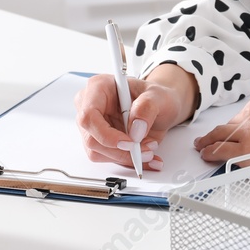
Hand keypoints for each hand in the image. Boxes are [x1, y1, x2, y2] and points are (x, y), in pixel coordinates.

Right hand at [74, 73, 188, 171]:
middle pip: (91, 139)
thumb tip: (136, 129)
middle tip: (146, 149)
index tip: (129, 143)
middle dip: (120, 150)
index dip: (105, 134)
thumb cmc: (155, 97)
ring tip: (148, 150)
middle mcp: (90, 106)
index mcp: (99, 87)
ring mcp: (93, 126)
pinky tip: (144, 157)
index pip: (89, 115)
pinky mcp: (100, 141)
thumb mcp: (159, 96)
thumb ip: (147, 107)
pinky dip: (128, 162)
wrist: (161, 107)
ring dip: (125, 157)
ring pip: (97, 153)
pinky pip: (108, 159)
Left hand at [193, 87, 249, 166]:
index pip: (242, 112)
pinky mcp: (247, 150)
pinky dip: (210, 152)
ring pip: (221, 135)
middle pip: (230, 123)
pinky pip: (221, 151)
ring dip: (208, 142)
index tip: (230, 130)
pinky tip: (206, 155)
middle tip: (207, 138)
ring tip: (202, 147)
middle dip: (219, 132)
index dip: (236, 125)